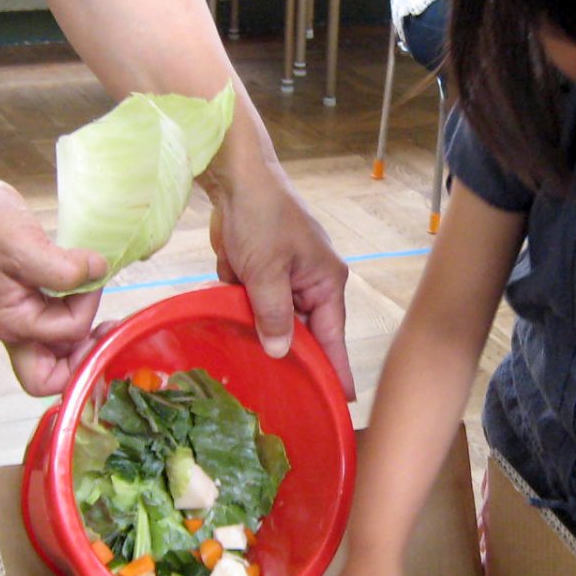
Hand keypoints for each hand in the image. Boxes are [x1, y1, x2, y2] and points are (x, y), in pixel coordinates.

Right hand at [0, 168, 105, 396]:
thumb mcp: (23, 244)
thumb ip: (61, 268)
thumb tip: (97, 271)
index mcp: (12, 321)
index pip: (65, 338)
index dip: (85, 316)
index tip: (89, 283)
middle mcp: (17, 327)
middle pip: (53, 375)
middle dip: (85, 358)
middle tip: (107, 329)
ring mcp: (23, 315)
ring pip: (59, 352)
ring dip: (86, 337)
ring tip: (101, 305)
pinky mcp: (31, 300)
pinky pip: (59, 323)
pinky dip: (79, 313)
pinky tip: (89, 289)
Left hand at [206, 159, 355, 398]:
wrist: (235, 175)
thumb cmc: (261, 217)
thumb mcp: (267, 271)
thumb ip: (274, 315)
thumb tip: (282, 352)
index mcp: (326, 281)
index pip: (332, 336)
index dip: (336, 368)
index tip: (343, 400)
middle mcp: (311, 281)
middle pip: (303, 330)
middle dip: (287, 350)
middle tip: (282, 392)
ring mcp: (286, 274)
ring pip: (275, 316)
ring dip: (259, 326)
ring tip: (252, 362)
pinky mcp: (262, 269)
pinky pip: (255, 301)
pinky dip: (243, 306)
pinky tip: (232, 318)